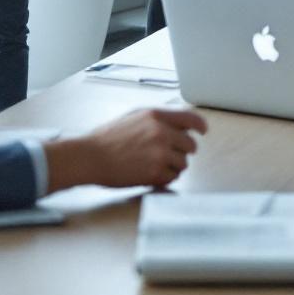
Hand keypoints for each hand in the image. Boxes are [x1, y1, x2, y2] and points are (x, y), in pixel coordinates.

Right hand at [44, 108, 208, 191]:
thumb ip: (157, 119)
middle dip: (182, 151)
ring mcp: (159, 153)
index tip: (202, 132)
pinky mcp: (155, 172)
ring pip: (183, 163)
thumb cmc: (107, 138)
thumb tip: (178, 124)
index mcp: (156, 116)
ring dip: (173, 166)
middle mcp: (161, 132)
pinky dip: (164, 178)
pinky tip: (149, 174)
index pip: (191, 118)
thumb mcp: (134, 116)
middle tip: (167, 155)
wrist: (90, 157)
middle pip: (190, 145)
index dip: (200, 126)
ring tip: (153, 165)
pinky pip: (173, 177)